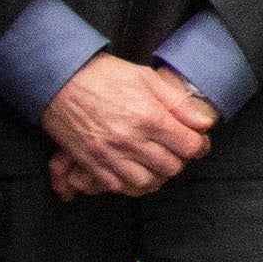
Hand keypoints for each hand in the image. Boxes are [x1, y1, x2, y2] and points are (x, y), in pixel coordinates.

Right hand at [37, 51, 215, 200]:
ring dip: (156, 174)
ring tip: (156, 161)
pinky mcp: (91, 163)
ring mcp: (109, 155)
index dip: (199, 145)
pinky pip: (118, 186)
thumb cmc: (102, 75)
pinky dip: (130, 183)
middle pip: (171, 167)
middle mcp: (131, 140)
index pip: (189, 147)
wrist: (58, 80)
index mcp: (149, 117)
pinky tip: (134, 169)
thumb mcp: (146, 78)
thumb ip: (178, 102)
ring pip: (147, 182)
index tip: (196, 141)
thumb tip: (204, 122)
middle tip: (176, 149)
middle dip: (179, 159)